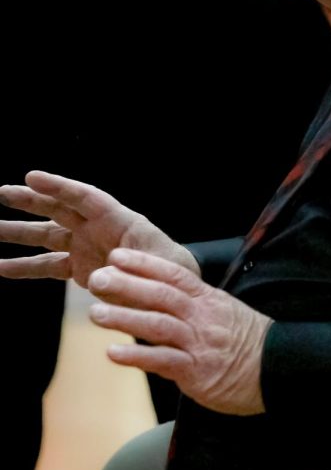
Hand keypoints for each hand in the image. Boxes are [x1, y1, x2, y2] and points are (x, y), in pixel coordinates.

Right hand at [0, 171, 198, 286]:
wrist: (174, 292)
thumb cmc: (172, 274)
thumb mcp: (160, 270)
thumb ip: (130, 273)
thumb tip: (99, 277)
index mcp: (121, 221)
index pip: (86, 197)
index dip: (60, 187)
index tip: (31, 177)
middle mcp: (99, 228)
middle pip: (61, 208)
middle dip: (33, 200)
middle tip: (4, 192)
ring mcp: (87, 246)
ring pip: (48, 234)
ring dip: (20, 232)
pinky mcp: (80, 268)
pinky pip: (48, 264)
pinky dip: (25, 267)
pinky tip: (2, 267)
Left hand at [88, 248, 271, 414]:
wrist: (278, 369)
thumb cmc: (246, 341)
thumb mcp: (224, 311)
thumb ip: (195, 303)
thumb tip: (164, 293)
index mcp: (208, 299)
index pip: (174, 274)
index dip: (144, 264)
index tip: (117, 256)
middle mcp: (202, 317)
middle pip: (161, 295)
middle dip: (127, 285)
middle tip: (97, 278)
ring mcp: (199, 344)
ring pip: (158, 325)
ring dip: (124, 318)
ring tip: (95, 314)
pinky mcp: (197, 372)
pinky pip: (163, 362)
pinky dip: (136, 357)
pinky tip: (112, 353)